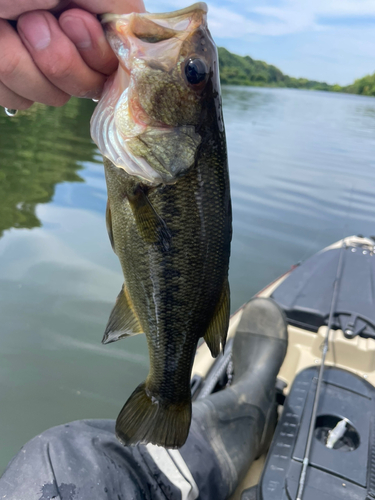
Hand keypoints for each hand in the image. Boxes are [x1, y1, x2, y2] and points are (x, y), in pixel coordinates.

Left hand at [0, 0, 144, 109]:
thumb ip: (118, 3)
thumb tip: (142, 32)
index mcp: (83, 11)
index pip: (117, 60)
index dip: (97, 54)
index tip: (71, 21)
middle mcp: (64, 38)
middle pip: (87, 86)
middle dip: (58, 59)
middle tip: (30, 22)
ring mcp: (34, 61)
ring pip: (51, 97)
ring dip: (22, 64)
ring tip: (1, 26)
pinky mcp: (6, 80)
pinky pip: (19, 101)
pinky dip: (1, 74)